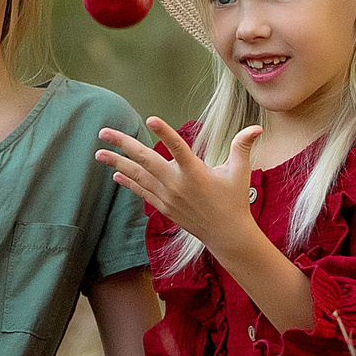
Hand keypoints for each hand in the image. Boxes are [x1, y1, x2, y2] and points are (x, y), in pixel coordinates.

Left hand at [95, 116, 260, 258]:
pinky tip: (115, 175)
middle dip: (123, 145)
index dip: (166, 134)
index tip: (152, 119)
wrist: (226, 235)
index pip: (178, 149)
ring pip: (138, 176)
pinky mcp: (164, 207)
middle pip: (146, 160)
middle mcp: (177, 184)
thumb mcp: (239, 172)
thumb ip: (242, 147)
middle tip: (103, 132)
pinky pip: (141, 192)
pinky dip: (128, 182)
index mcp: (196, 173)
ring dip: (117, 164)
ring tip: (98, 153)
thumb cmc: (234, 201)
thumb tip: (257, 127)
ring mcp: (167, 197)